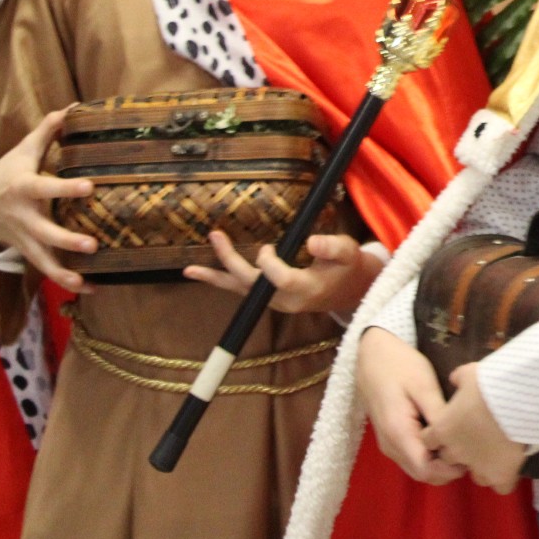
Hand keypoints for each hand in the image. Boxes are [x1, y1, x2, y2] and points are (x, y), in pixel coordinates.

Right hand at [0, 108, 98, 293]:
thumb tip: (72, 107)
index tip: (90, 187)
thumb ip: (48, 130)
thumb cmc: (10, 171)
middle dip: (66, 241)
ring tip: (87, 282)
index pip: (45, 187)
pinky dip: (65, 281)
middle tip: (92, 245)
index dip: (66, 188)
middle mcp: (23, 216)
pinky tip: (89, 288)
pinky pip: (45, 270)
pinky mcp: (27, 251)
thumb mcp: (24, 150)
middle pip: (44, 232)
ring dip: (64, 273)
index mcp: (24, 188)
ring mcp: (23, 237)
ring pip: (42, 259)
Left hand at [183, 230, 379, 314]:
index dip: (269, 263)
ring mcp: (275, 302)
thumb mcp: (348, 252)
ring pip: (242, 290)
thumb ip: (332, 246)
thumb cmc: (348, 267)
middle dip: (231, 261)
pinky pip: (242, 290)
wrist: (349, 290)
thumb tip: (311, 241)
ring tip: (189, 270)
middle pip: (252, 284)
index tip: (268, 245)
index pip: (279, 279)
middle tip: (216, 236)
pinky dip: (221, 281)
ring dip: (216, 276)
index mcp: (306, 289)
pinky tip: (200, 274)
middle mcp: (285, 300)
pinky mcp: (269, 298)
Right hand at [358, 328, 467, 484]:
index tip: (472, 455)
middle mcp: (390, 446)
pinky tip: (449, 440)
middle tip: (473, 451)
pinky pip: (413, 457)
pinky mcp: (392, 438)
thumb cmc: (399, 366)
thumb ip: (438, 414)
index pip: (425, 469)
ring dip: (440, 465)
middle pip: (422, 474)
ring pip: (417, 468)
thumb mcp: (423, 385)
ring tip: (464, 445)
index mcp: (398, 433)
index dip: (450, 470)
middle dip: (448, 470)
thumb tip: (458, 437)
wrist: (372, 355)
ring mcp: (389, 444)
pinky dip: (431, 457)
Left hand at [422, 364, 528, 494]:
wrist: (518, 400)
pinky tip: (509, 466)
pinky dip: (503, 479)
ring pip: (474, 476)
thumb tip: (455, 380)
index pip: (429, 440)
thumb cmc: (489, 384)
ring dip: (480, 466)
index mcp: (443, 430)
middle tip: (475, 435)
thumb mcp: (469, 373)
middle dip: (459, 450)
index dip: (439, 434)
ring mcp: (478, 467)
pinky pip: (499, 486)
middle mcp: (456, 452)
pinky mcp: (501, 475)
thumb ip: (458, 379)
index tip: (451, 426)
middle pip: (450, 459)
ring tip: (494, 451)